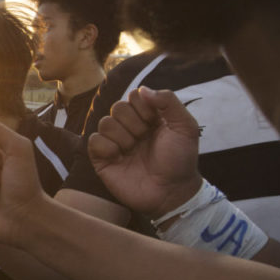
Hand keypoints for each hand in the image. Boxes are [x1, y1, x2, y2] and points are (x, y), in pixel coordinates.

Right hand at [88, 86, 202, 219]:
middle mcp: (130, 128)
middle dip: (133, 123)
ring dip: (122, 136)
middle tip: (144, 139)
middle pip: (117, 107)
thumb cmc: (181, 160)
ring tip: (133, 150)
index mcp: (148, 117)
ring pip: (104, 122)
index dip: (143, 107)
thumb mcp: (185, 126)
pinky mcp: (103, 160)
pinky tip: (119, 157)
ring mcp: (115, 143)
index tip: (155, 123)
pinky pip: (93, 141)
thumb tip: (142, 89)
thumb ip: (168, 101)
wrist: (172, 191)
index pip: (134, 96)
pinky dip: (106, 146)